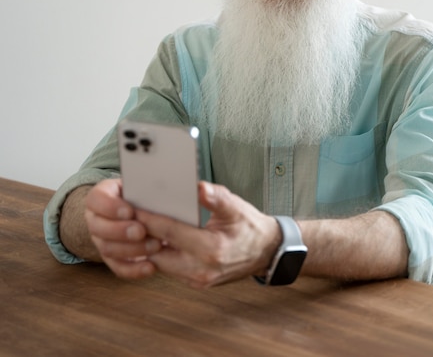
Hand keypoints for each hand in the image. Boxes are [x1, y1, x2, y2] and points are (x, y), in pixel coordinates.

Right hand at [84, 178, 162, 278]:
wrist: (139, 207)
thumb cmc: (141, 192)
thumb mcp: (141, 184)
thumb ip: (147, 186)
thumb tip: (165, 191)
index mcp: (100, 196)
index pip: (96, 200)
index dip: (110, 207)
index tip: (130, 211)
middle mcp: (95, 218)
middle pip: (98, 227)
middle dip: (121, 231)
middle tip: (142, 231)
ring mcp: (100, 240)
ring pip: (107, 249)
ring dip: (132, 249)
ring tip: (155, 246)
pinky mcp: (111, 258)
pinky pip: (118, 267)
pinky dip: (134, 270)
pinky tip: (151, 267)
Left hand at [137, 181, 280, 288]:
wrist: (266, 252)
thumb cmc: (250, 226)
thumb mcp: (236, 207)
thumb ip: (215, 197)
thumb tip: (198, 187)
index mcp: (210, 248)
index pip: (169, 231)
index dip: (148, 218)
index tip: (132, 205)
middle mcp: (201, 269)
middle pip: (157, 252)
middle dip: (141, 235)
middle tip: (128, 216)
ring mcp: (197, 279)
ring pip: (160, 263)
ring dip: (149, 246)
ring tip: (138, 226)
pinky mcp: (196, 282)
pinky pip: (170, 269)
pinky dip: (160, 254)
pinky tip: (155, 238)